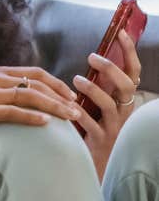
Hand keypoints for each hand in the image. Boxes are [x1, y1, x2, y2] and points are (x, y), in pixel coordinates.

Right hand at [0, 65, 78, 191]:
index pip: (34, 73)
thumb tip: (24, 101)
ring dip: (53, 106)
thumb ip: (0, 95)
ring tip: (70, 118)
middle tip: (78, 109)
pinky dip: (31, 117)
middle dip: (60, 95)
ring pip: (28, 96)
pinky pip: (12, 112)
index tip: (71, 97)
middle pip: (36, 82)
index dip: (56, 84)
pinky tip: (45, 124)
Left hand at [72, 29, 141, 180]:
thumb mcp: (101, 108)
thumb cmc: (95, 133)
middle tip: (92, 56)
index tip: (121, 33)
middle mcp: (124, 112)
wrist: (96, 166)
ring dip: (93, 90)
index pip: (133, 72)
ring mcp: (114, 128)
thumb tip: (91, 63)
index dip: (130, 52)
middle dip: (111, 68)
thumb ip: (100, 88)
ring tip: (76, 80)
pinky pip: (91, 126)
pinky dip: (79, 114)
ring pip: (109, 105)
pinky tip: (67, 108)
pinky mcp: (100, 142)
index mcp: (125, 101)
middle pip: (126, 86)